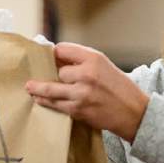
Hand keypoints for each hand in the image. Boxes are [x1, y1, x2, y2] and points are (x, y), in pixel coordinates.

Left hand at [24, 42, 148, 142]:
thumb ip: (83, 61)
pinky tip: (39, 98)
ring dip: (38, 88)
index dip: (54, 53)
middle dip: (54, 74)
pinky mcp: (78, 109)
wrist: (134, 112)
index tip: (47, 56)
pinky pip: (56, 104)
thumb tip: (57, 60)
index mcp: (94, 58)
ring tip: (29, 87)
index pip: (63, 49)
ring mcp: (81, 93)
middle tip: (46, 75)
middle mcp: (87, 73)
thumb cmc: (119, 88)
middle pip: (57, 70)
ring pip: (51, 88)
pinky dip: (46, 101)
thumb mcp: (105, 66)